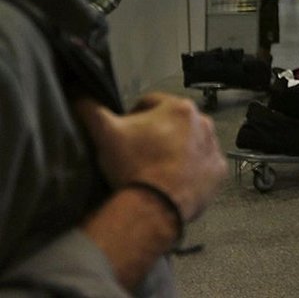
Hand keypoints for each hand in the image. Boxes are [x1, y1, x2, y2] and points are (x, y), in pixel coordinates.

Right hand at [74, 93, 226, 220]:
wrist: (157, 206)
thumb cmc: (133, 164)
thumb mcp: (105, 134)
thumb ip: (90, 110)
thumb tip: (78, 94)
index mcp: (179, 107)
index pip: (150, 103)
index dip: (133, 116)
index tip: (124, 133)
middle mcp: (204, 122)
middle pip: (174, 122)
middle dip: (158, 132)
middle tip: (140, 152)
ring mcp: (214, 148)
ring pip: (191, 142)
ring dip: (177, 149)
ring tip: (156, 168)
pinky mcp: (219, 172)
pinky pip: (203, 165)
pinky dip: (192, 170)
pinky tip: (175, 180)